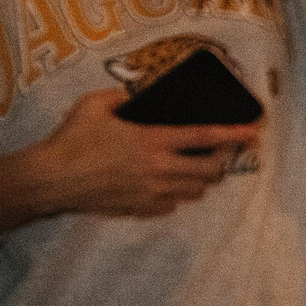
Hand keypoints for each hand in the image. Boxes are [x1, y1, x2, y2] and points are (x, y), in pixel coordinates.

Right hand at [0, 91, 261, 234]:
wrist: (52, 180)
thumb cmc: (71, 139)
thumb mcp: (94, 105)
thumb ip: (122, 97)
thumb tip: (138, 95)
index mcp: (152, 140)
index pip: (205, 136)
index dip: (233, 133)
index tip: (254, 130)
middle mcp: (160, 170)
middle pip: (211, 170)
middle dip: (221, 160)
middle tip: (220, 150)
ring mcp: (154, 193)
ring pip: (197, 190)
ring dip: (201, 178)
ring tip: (192, 165)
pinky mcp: (144, 209)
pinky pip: (174, 204)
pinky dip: (178, 194)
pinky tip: (165, 182)